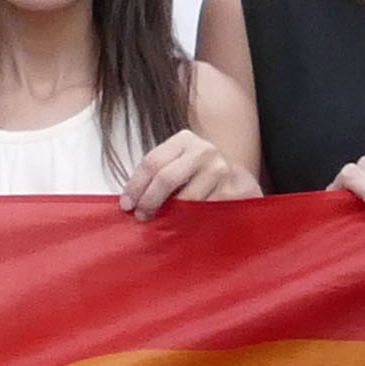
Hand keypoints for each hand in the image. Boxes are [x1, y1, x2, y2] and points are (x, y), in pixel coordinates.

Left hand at [123, 129, 254, 214]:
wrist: (238, 180)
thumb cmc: (198, 175)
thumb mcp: (178, 164)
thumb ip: (157, 175)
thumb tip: (131, 200)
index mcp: (184, 140)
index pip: (152, 162)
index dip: (136, 186)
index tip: (127, 205)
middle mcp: (203, 150)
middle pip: (166, 178)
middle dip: (149, 201)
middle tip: (142, 216)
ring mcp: (220, 169)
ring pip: (186, 199)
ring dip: (171, 215)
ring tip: (165, 222)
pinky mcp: (233, 189)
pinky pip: (205, 211)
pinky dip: (192, 221)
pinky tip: (187, 225)